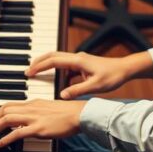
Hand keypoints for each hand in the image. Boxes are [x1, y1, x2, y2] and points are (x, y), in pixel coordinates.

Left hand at [0, 99, 85, 148]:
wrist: (79, 114)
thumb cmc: (68, 113)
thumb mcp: (48, 108)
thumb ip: (36, 112)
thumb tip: (27, 120)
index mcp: (33, 102)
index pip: (9, 104)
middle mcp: (31, 108)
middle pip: (4, 110)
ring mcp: (34, 118)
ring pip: (7, 119)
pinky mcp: (38, 128)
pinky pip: (17, 133)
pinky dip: (6, 138)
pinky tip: (0, 143)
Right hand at [27, 51, 152, 98]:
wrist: (126, 69)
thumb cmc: (113, 76)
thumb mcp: (96, 86)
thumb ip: (77, 90)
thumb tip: (61, 95)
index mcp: (78, 61)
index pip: (53, 61)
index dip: (40, 66)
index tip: (29, 73)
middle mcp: (77, 57)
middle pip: (52, 56)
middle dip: (38, 62)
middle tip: (27, 71)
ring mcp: (80, 60)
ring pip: (58, 60)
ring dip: (46, 65)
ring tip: (37, 75)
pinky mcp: (83, 64)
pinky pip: (65, 66)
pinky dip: (57, 71)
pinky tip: (56, 81)